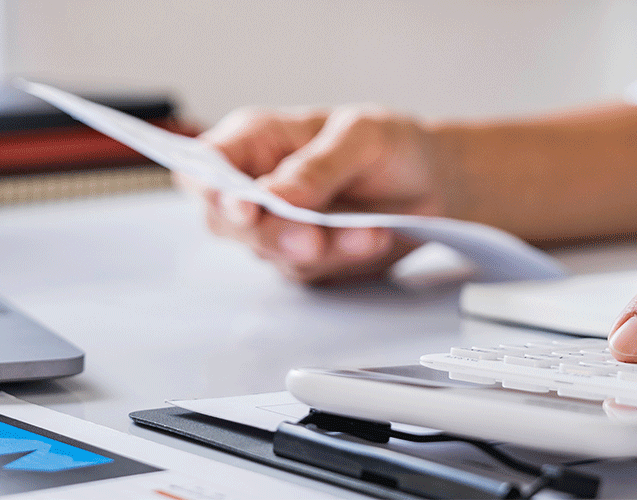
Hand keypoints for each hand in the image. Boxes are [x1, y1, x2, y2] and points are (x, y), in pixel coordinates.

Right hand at [187, 105, 450, 283]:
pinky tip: (372, 238)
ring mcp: (276, 228)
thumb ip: (317, 165)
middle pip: (227, 221)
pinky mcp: (303, 261)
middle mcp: (255, 186)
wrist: (430, 184)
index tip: (242, 207)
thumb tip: (276, 194)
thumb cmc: (387, 145)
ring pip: (272, 252)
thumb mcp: (361, 135)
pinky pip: (310, 270)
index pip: (206, 163)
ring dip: (323, 246)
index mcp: (255, 140)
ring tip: (368, 230)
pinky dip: (344, 257)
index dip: (212, 188)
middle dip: (272, 232)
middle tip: (312, 237)